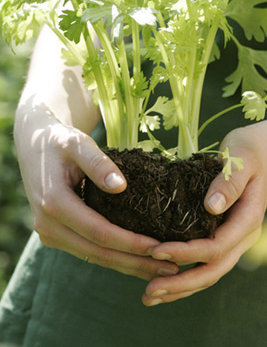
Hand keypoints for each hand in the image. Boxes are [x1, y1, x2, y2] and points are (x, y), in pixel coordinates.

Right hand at [14, 100, 177, 280]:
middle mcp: (48, 226)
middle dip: (136, 262)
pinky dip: (114, 258)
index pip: (99, 232)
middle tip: (173, 267)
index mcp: (54, 203)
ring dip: (128, 266)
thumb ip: (97, 162)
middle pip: (98, 253)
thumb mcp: (77, 142)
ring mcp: (50, 234)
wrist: (33, 145)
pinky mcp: (56, 235)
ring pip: (94, 257)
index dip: (131, 243)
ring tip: (162, 270)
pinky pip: (88, 251)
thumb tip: (120, 186)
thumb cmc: (59, 140)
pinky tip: (138, 261)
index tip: (160, 246)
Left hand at [142, 121, 266, 305]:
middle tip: (148, 292)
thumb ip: (229, 182)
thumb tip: (211, 207)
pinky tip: (162, 281)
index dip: (186, 253)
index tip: (155, 251)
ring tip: (149, 296)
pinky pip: (205, 263)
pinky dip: (184, 276)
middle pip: (212, 270)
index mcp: (247, 219)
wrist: (260, 151)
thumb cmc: (247, 150)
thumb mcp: (240, 160)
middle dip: (180, 283)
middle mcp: (242, 235)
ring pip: (209, 273)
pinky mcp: (222, 236)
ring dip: (180, 287)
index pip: (215, 246)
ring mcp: (234, 239)